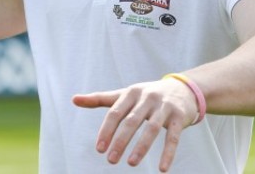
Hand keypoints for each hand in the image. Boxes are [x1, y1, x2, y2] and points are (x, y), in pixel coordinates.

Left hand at [72, 78, 198, 171]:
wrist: (182, 89)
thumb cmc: (146, 96)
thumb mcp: (124, 95)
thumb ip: (100, 98)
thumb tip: (73, 99)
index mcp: (131, 92)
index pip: (115, 112)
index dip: (106, 130)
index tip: (99, 149)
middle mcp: (147, 98)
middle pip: (131, 121)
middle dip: (120, 141)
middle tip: (110, 160)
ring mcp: (164, 106)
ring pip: (152, 128)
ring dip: (141, 147)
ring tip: (130, 163)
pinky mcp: (180, 116)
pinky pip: (173, 137)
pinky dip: (168, 153)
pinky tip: (162, 169)